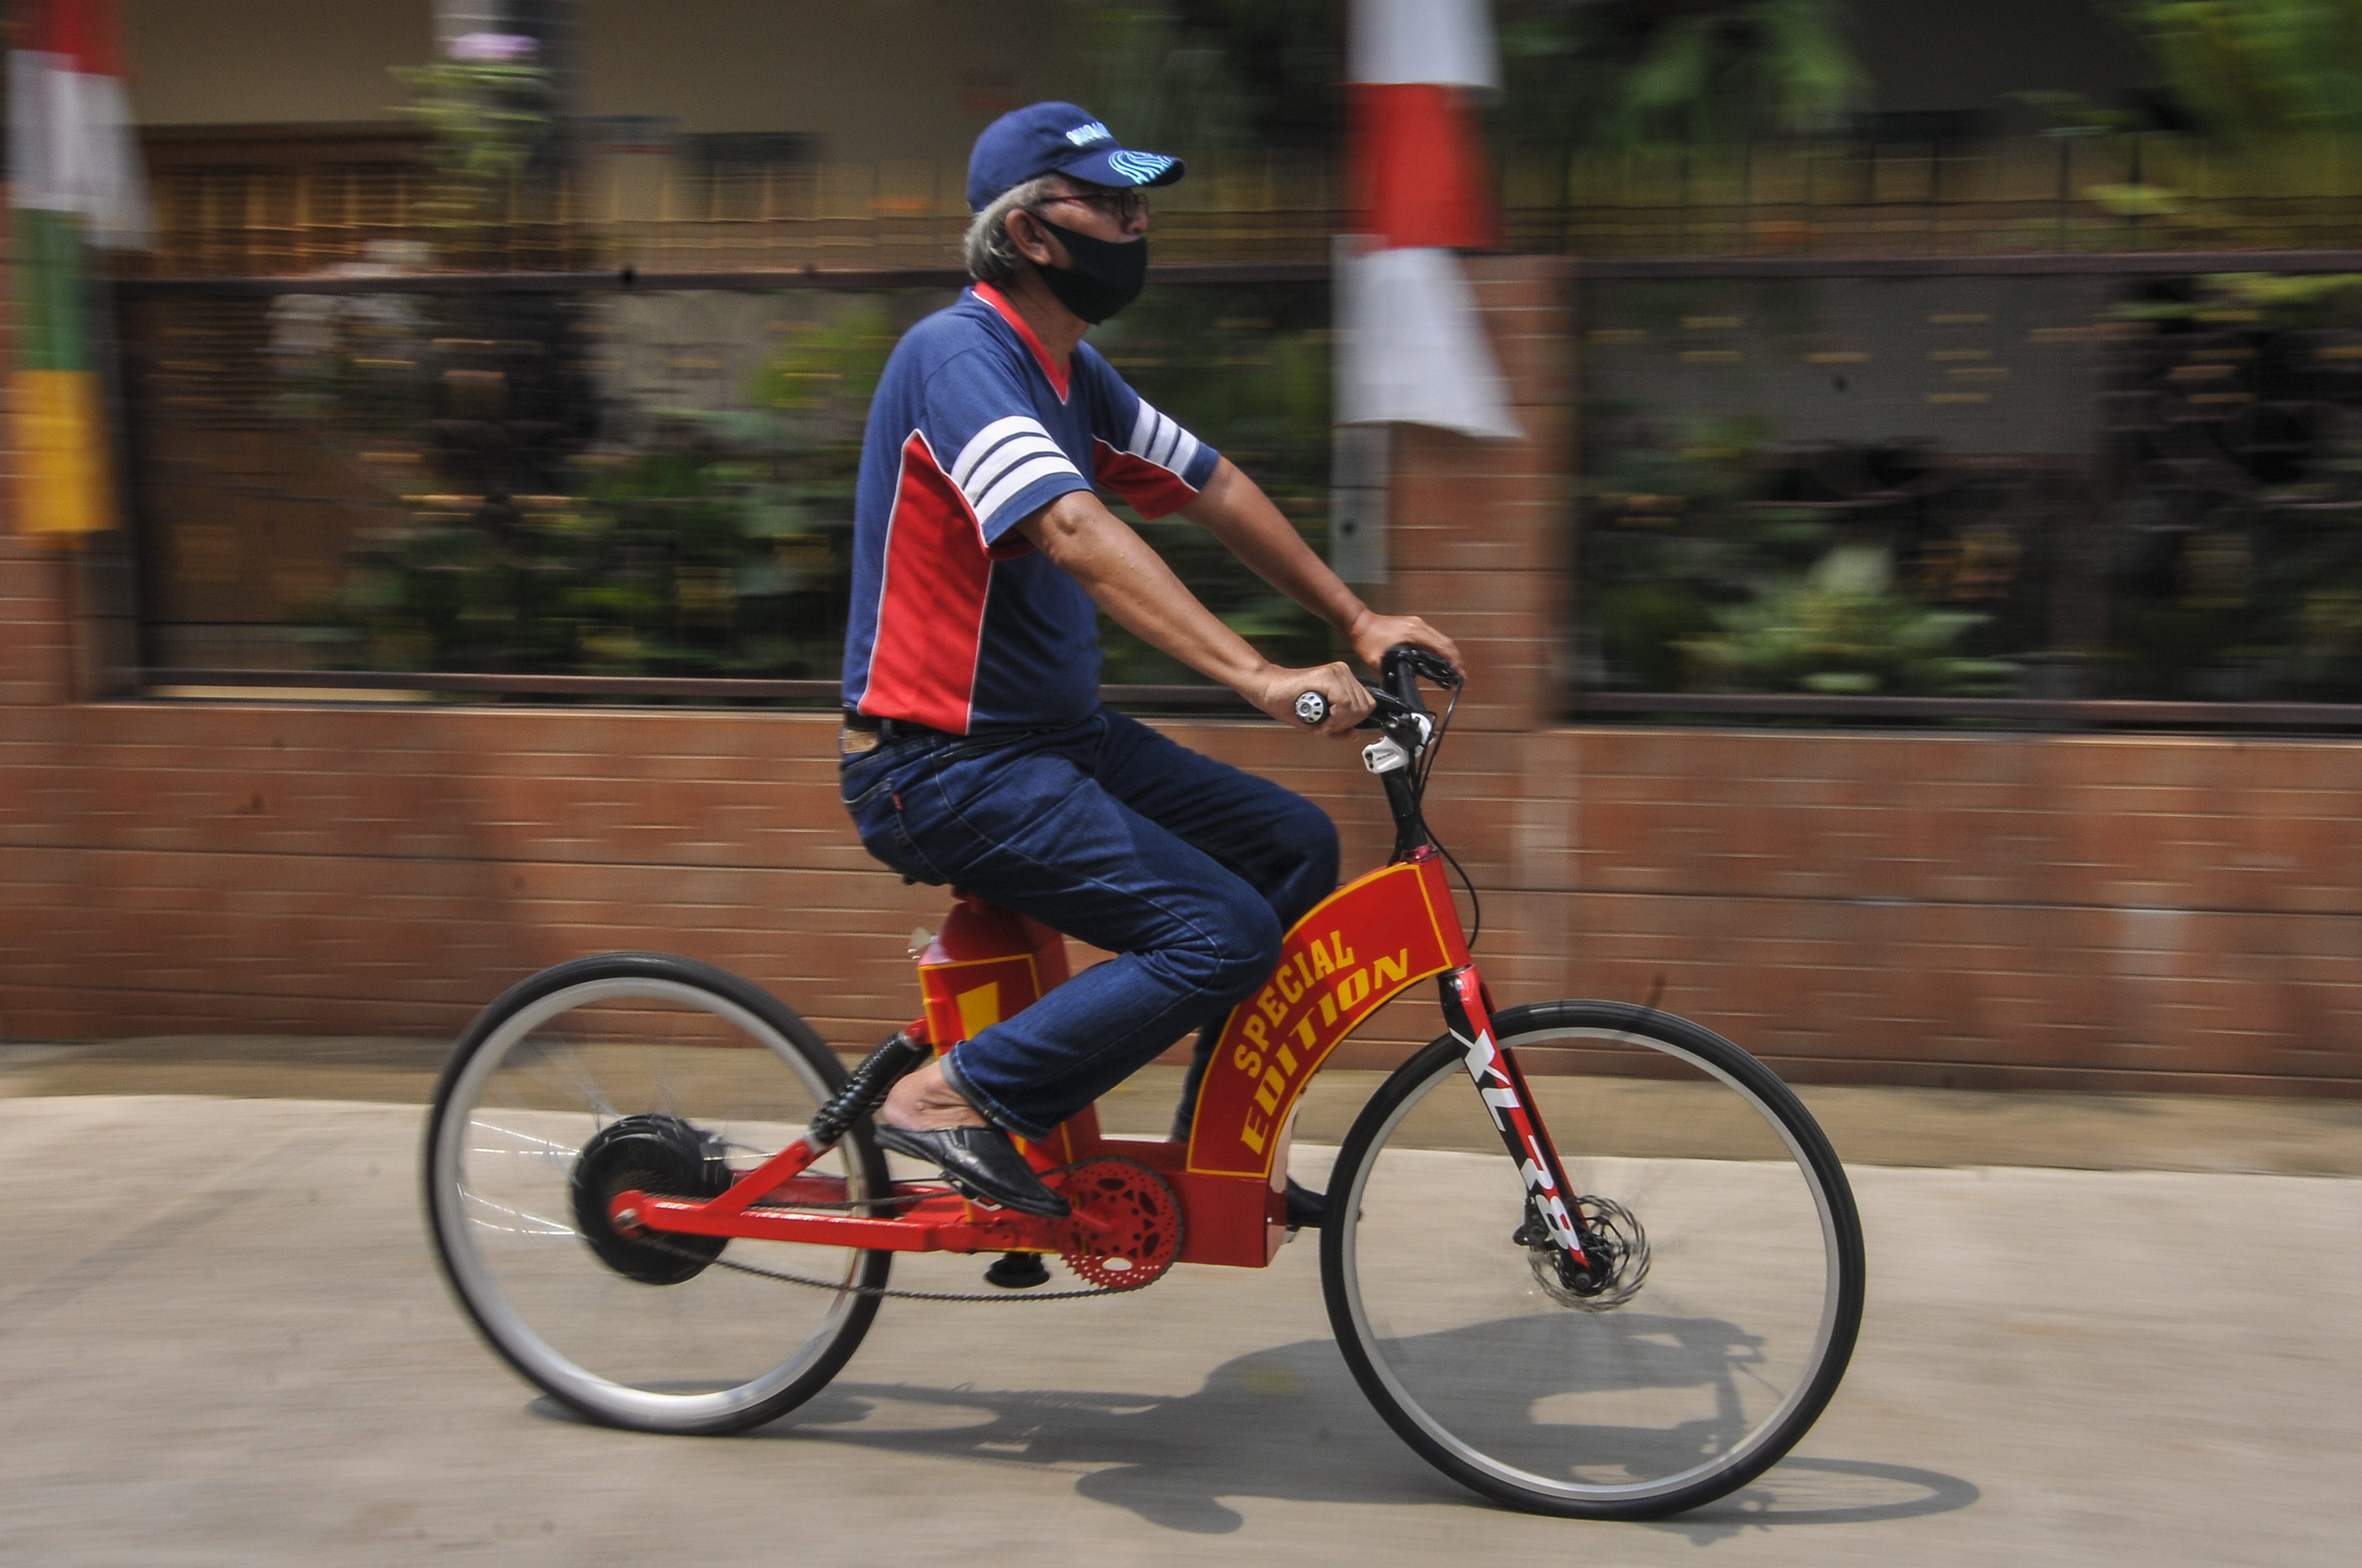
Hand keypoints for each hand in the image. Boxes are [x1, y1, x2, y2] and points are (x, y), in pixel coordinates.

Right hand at [1252, 661, 1372, 737]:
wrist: (1269, 690)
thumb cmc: (1291, 704)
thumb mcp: (1319, 722)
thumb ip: (1339, 728)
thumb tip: (1354, 734)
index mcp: (1345, 681)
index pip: (1366, 705)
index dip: (1352, 722)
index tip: (1333, 726)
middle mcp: (1344, 673)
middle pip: (1363, 708)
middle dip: (1345, 724)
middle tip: (1325, 725)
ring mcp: (1336, 672)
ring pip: (1355, 707)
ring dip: (1337, 722)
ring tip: (1319, 721)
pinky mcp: (1327, 676)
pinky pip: (1344, 704)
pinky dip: (1332, 718)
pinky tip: (1318, 719)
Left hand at [1347, 610, 1460, 674]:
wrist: (1359, 622)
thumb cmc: (1366, 640)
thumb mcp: (1377, 660)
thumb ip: (1393, 670)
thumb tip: (1409, 680)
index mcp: (1413, 634)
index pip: (1441, 647)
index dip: (1453, 662)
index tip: (1460, 674)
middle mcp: (1419, 626)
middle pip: (1446, 642)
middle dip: (1456, 659)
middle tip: (1461, 675)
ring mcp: (1418, 624)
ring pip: (1441, 639)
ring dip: (1450, 653)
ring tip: (1454, 669)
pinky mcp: (1414, 625)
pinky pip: (1433, 637)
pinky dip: (1441, 648)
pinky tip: (1441, 659)